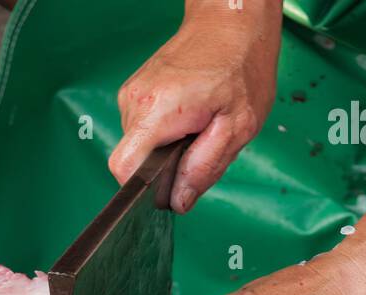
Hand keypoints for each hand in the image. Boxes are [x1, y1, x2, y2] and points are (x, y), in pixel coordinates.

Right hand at [109, 0, 281, 212]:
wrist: (231, 22)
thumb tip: (179, 201)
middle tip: (199, 145)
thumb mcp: (237, 127)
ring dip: (167, 149)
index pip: (124, 169)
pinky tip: (189, 116)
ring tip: (198, 126)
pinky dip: (165, 133)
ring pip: (139, 148)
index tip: (169, 185)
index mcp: (157, 111)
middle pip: (134, 162)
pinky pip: (144, 130)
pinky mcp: (136, 92)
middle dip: (164, 168)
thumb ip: (205, 168)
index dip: (144, 188)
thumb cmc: (241, 66)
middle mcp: (136, 101)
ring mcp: (132, 94)